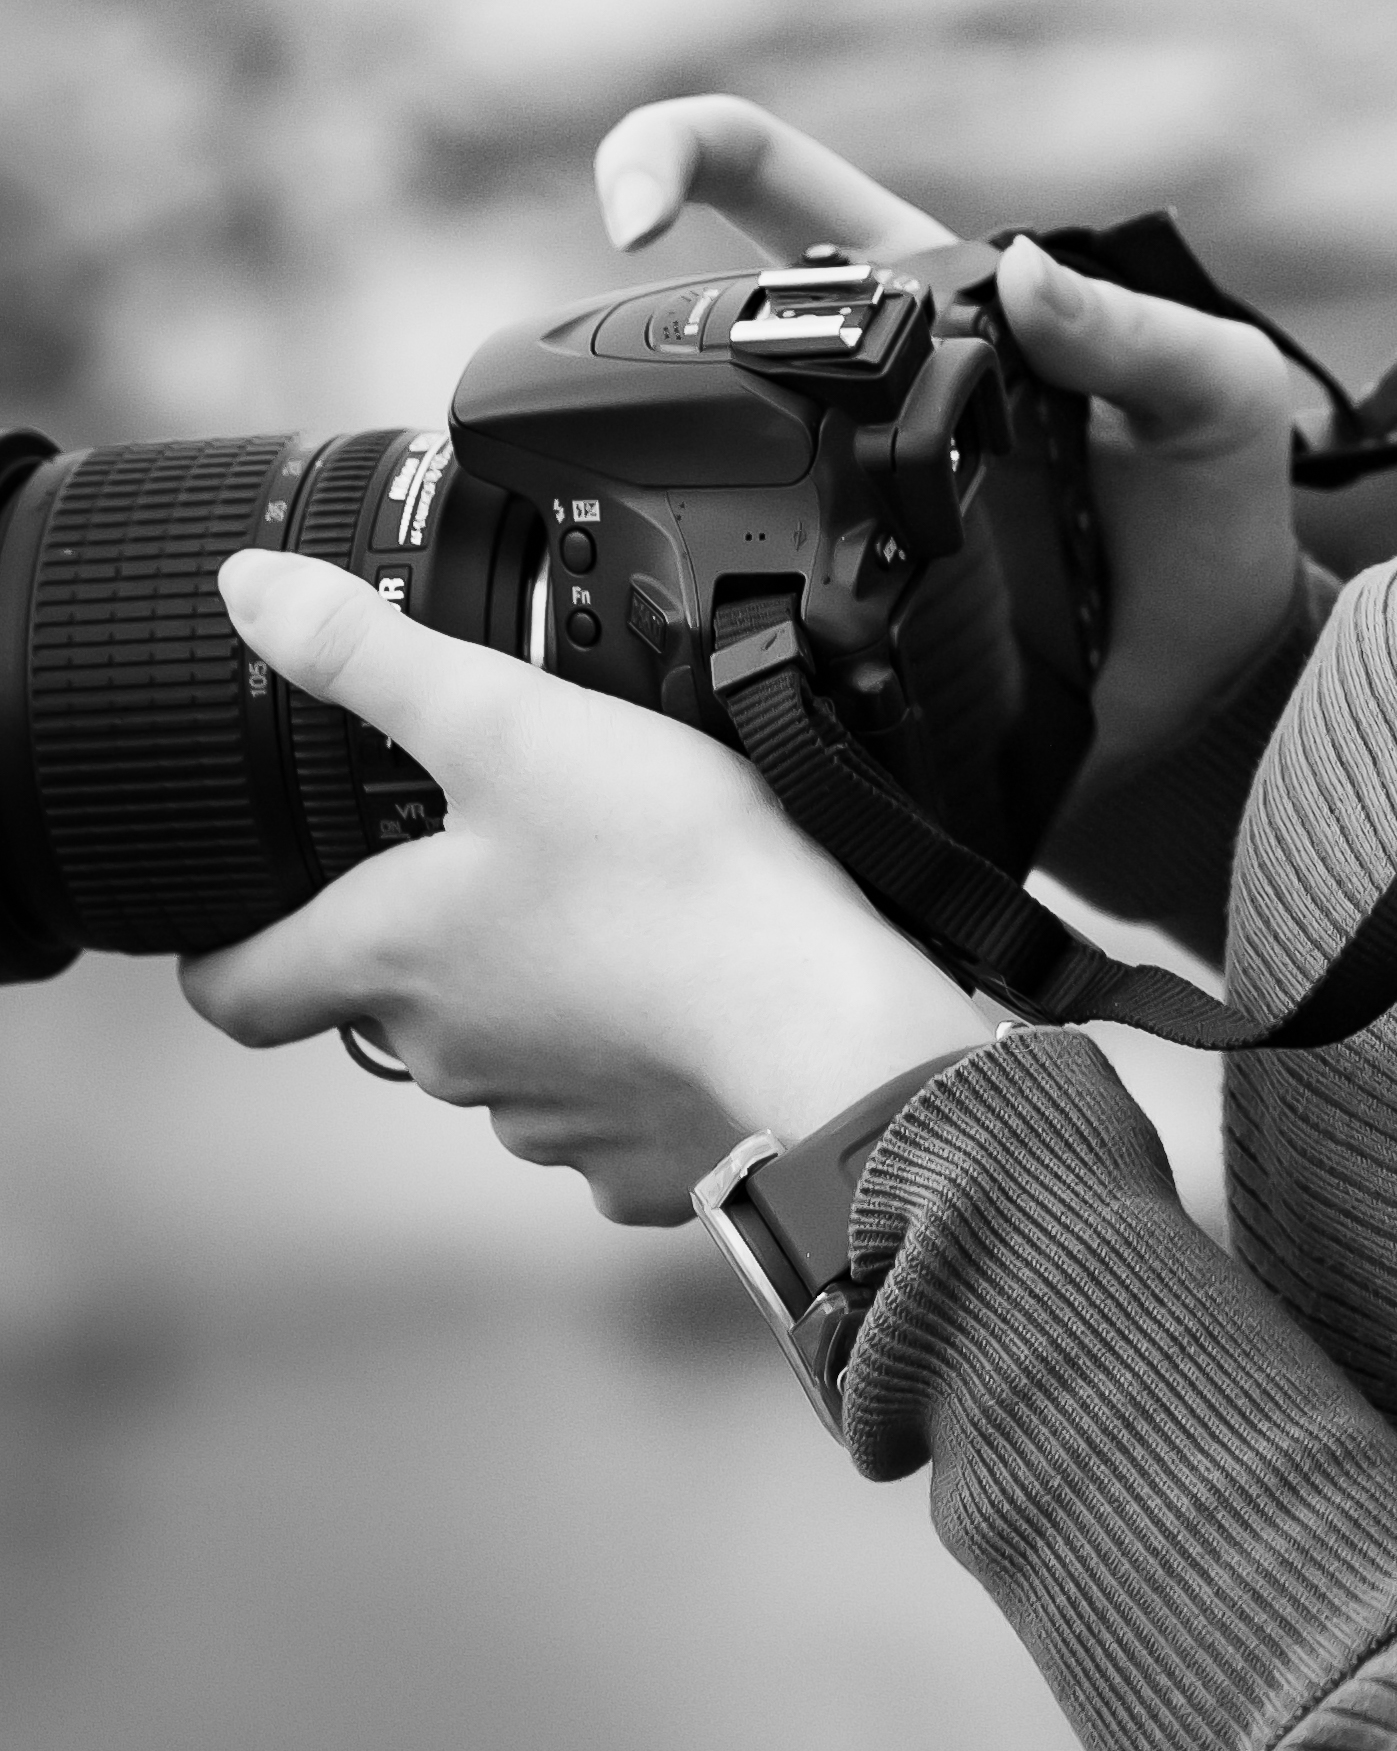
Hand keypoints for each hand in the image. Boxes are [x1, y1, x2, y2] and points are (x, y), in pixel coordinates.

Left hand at [181, 551, 984, 1221]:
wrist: (820, 1023)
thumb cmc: (671, 882)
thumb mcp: (512, 721)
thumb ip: (372, 657)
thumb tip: (250, 592)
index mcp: (391, 958)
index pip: (235, 990)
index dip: (222, 952)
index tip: (238, 922)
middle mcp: (446, 1055)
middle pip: (388, 1008)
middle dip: (428, 941)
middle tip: (497, 858)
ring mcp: (543, 1117)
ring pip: (504, 1053)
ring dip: (536, 992)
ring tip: (612, 910)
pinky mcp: (636, 1157)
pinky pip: (609, 1102)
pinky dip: (631, 1053)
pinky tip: (687, 990)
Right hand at [591, 89, 1305, 774]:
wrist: (1218, 684)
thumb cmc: (1215, 511)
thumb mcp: (1212, 394)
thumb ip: (1138, 333)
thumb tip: (1027, 272)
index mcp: (928, 297)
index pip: (768, 179)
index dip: (677, 156)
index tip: (630, 213)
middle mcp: (856, 389)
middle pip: (684, 319)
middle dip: (615, 332)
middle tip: (612, 384)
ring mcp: (828, 496)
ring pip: (682, 456)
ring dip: (639, 467)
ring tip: (640, 507)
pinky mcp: (827, 606)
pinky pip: (732, 600)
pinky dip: (695, 610)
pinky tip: (687, 640)